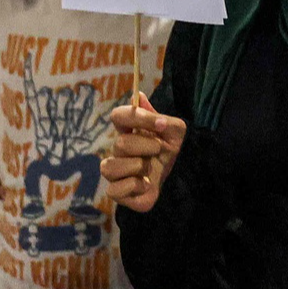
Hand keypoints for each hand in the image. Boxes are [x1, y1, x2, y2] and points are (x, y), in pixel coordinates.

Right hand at [101, 92, 186, 213]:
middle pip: (120, 143)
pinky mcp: (118, 192)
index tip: (160, 123)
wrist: (178, 175)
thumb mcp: (174, 130)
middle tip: (158, 149)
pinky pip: (113, 190)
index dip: (136, 117)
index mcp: (128, 131)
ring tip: (149, 167)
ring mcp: (115, 172)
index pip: (118, 116)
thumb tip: (139, 96)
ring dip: (137, 166)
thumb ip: (160, 116)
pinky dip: (135, 186)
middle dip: (146, 146)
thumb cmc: (169, 148)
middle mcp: (117, 150)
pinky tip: (146, 183)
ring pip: (110, 167)